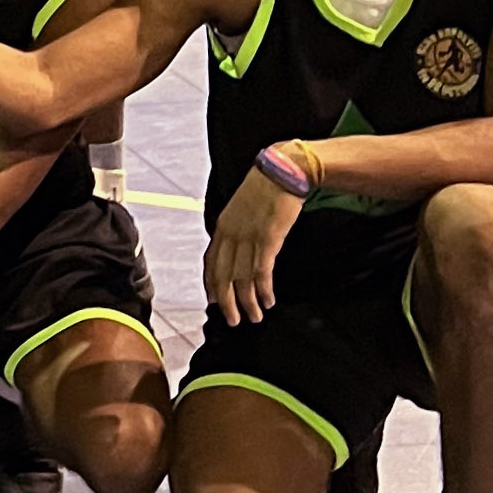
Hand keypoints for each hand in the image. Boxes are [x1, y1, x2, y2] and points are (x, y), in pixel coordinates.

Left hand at [204, 170, 301, 325]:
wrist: (282, 171)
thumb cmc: (265, 189)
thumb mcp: (242, 210)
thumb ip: (237, 229)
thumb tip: (239, 249)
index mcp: (222, 226)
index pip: (210, 261)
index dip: (211, 284)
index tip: (212, 302)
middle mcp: (231, 234)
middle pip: (223, 275)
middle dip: (227, 302)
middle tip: (233, 321)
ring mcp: (248, 236)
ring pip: (242, 277)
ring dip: (248, 301)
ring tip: (253, 317)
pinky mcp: (268, 238)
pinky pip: (261, 270)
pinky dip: (263, 289)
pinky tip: (268, 301)